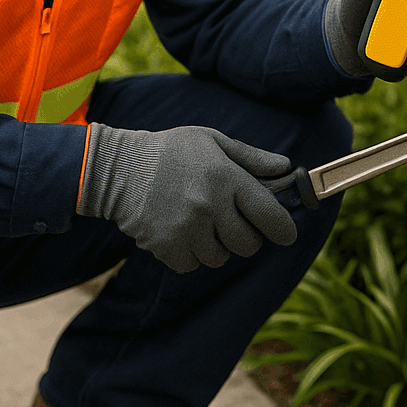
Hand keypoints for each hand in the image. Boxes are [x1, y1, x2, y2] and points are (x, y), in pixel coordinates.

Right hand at [76, 124, 297, 272]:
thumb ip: (251, 158)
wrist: (119, 168)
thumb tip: (286, 168)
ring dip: (217, 246)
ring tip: (201, 223)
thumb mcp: (213, 141)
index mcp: (225, 177)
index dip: (283, 229)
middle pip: (248, 244)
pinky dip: (192, 254)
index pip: (269, 214)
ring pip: (221, 258)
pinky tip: (181, 232)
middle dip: (247, 237)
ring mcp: (187, 230)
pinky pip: (194, 265)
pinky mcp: (167, 247)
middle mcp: (210, 206)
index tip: (287, 235)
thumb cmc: (171, 151)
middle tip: (233, 223)